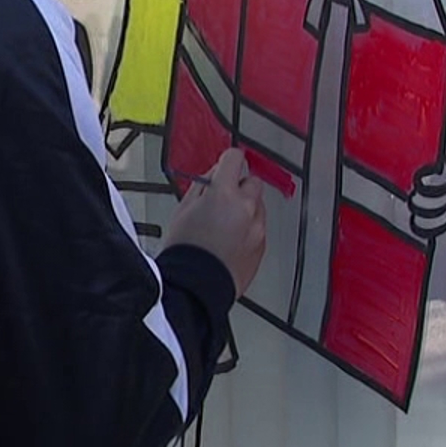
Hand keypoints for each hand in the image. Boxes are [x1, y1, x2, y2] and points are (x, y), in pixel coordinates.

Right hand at [165, 148, 265, 296]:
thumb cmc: (185, 251)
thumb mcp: (183, 209)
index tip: (224, 166)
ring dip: (245, 209)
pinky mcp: (262, 247)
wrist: (195, 287)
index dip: (227, 161)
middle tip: (222, 199)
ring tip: (223, 226)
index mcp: (224, 194)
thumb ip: (202, 186)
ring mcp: (257, 229)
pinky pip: (259, 228)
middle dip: (239, 186)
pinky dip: (249, 230)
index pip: (235, 159)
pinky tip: (230, 242)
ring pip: (258, 206)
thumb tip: (213, 175)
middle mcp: (247, 208)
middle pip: (252, 181)